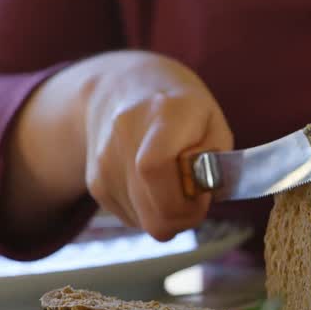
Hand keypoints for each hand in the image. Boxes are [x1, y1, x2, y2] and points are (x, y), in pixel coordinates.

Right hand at [83, 52, 232, 240]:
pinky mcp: (95, 183)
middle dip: (181, 217)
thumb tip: (196, 196)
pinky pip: (131, 217)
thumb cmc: (181, 108)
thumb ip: (215, 160)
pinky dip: (148, 209)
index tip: (201, 195)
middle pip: (152, 213)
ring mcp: (104, 162)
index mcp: (162, 113)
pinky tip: (150, 181)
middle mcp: (124, 135)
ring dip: (164, 213)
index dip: (184, 200)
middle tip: (193, 198)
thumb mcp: (213, 121)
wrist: (121, 88)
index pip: (155, 169)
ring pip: (143, 222)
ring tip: (171, 180)